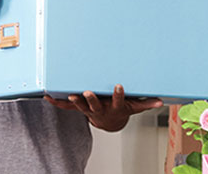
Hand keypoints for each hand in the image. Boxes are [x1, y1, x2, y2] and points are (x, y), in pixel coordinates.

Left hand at [46, 85, 163, 131]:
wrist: (109, 122)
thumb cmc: (121, 110)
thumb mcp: (134, 108)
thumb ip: (145, 103)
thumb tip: (160, 102)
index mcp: (114, 108)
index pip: (118, 101)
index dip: (118, 94)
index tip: (119, 86)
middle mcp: (100, 110)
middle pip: (95, 105)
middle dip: (91, 99)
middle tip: (87, 92)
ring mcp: (89, 110)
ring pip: (81, 107)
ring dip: (75, 102)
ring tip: (70, 95)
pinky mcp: (81, 109)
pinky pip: (67, 107)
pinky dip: (57, 103)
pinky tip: (48, 97)